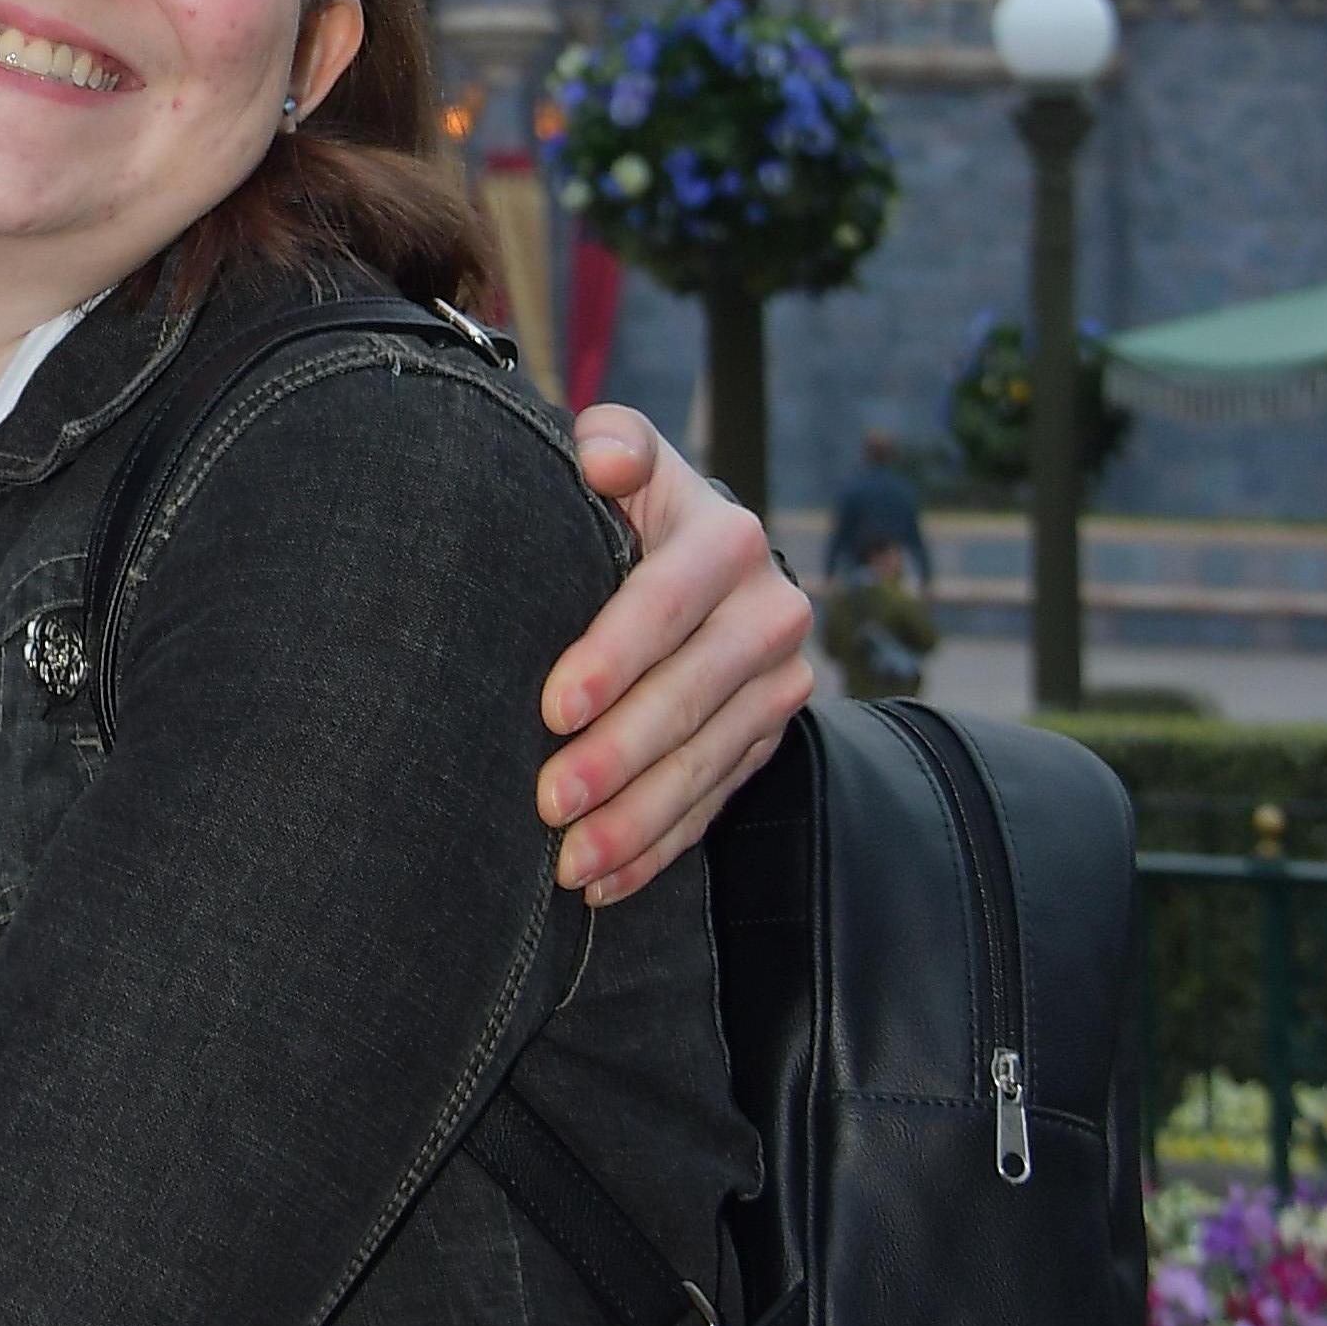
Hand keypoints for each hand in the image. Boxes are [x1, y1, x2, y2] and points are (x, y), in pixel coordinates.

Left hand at [536, 407, 813, 905]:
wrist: (697, 546)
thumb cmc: (626, 498)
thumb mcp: (622, 452)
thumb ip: (613, 443)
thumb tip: (603, 460)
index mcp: (727, 538)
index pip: (666, 605)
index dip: (612, 657)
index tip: (552, 706)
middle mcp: (769, 612)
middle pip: (688, 699)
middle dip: (617, 758)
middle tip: (548, 803)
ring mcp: (778, 683)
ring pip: (705, 764)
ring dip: (636, 822)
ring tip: (569, 863)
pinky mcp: (768, 735)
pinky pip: (715, 801)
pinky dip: (660, 847)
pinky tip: (605, 882)